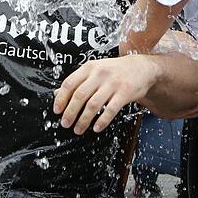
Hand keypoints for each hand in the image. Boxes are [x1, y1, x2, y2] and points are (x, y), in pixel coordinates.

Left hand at [53, 54, 197, 134]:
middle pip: (79, 96)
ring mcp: (112, 84)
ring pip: (93, 105)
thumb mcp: (94, 70)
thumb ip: (77, 81)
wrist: (141, 68)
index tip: (57, 111)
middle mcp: (99, 74)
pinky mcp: (125, 93)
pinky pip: (110, 110)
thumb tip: (57, 94)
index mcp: (89, 68)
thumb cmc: (114, 70)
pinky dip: (102, 121)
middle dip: (70, 113)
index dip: (61, 99)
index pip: (69, 83)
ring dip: (83, 120)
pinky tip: (96, 128)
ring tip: (78, 129)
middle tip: (65, 124)